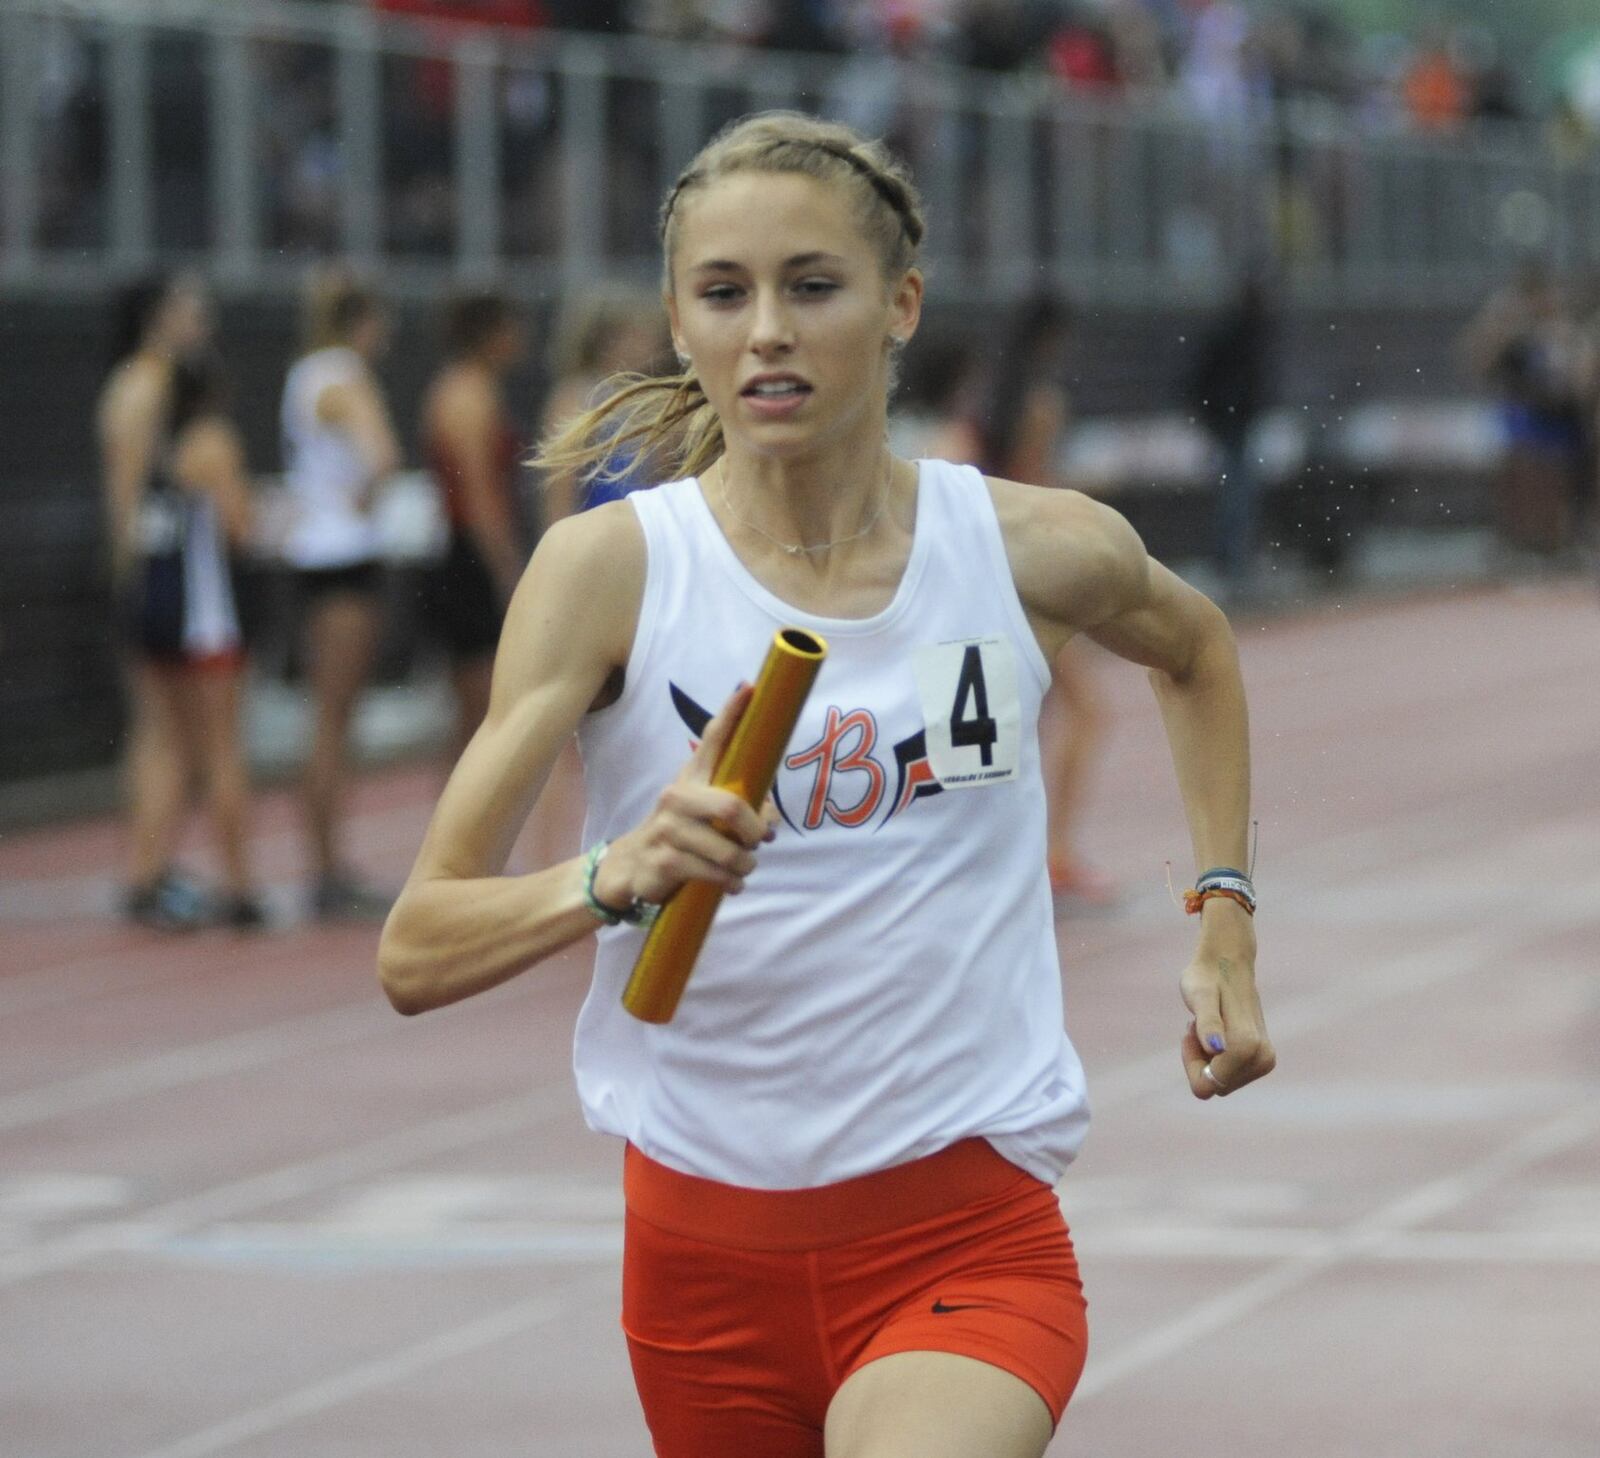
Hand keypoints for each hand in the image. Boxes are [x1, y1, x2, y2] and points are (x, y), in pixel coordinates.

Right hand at [593, 683, 774, 907]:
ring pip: (727, 849)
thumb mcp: (704, 814)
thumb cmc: (681, 834)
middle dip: (755, 830)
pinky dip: (731, 881)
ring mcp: (668, 828)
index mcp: (692, 778)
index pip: (713, 739)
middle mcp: (677, 796)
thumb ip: (738, 809)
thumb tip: (770, 821)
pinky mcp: (665, 860)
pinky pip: (712, 873)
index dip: (731, 713)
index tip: (749, 688)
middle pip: (730, 808)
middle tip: (760, 840)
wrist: (632, 866)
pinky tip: (732, 883)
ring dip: (745, 863)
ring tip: (744, 867)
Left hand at [1178, 919, 1274, 1099]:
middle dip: (1200, 1060)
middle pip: (1215, 1086)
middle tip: (1199, 1027)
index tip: (1191, 1032)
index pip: (1205, 1086)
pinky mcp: (1264, 1060)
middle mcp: (1262, 1059)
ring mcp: (1266, 1061)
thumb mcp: (1199, 996)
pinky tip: (1217, 1031)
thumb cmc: (1206, 978)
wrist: (1227, 963)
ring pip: (1222, 1082)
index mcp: (1246, 1048)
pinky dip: (1218, 1057)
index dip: (1191, 1062)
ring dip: (1208, 1058)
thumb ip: (1207, 1022)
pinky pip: (1229, 1075)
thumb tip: (1217, 1048)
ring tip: (1208, 1026)